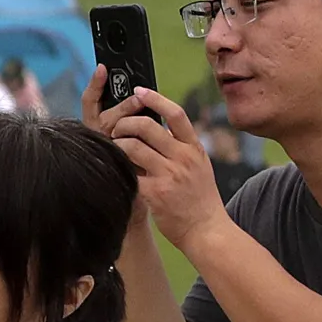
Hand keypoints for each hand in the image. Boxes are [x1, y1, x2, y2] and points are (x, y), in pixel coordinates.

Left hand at [101, 87, 226, 247]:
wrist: (207, 230)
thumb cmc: (201, 199)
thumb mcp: (199, 166)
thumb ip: (182, 147)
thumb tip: (159, 126)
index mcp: (194, 148)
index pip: (175, 114)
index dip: (155, 98)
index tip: (139, 91)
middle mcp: (183, 158)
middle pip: (147, 126)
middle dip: (125, 124)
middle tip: (117, 128)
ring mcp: (169, 175)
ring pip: (132, 146)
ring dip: (118, 144)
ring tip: (114, 148)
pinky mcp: (155, 193)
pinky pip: (129, 173)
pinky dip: (119, 168)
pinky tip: (115, 169)